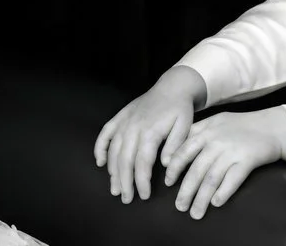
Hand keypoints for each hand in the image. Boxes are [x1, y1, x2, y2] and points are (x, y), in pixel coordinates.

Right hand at [94, 66, 204, 203]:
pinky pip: (105, 133)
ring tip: (114, 188)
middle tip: (126, 199)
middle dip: (124, 182)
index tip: (143, 196)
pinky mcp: (120, 117)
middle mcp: (133, 127)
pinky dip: (100, 147)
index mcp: (150, 131)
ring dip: (112, 171)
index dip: (141, 181)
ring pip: (114, 150)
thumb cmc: (180, 109)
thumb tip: (164, 164)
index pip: (142, 162)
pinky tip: (100, 162)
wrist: (172, 86)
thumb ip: (175, 145)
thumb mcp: (185, 126)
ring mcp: (124, 121)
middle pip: (124, 159)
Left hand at [168, 107, 285, 218]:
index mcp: (206, 130)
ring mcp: (232, 150)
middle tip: (180, 206)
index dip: (174, 168)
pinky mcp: (248, 159)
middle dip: (186, 190)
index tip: (168, 182)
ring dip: (202, 198)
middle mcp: (217, 140)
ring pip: (212, 178)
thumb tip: (177, 151)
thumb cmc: (242, 125)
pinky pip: (233, 179)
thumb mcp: (216, 121)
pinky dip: (223, 192)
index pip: (184, 150)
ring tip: (196, 212)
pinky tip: (216, 203)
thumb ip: (198, 132)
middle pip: (196, 169)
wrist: (272, 126)